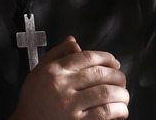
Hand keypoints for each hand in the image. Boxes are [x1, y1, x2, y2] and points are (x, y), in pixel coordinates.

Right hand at [9, 36, 128, 119]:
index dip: (106, 58)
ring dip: (121, 94)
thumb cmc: (32, 102)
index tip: (114, 62)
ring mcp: (69, 105)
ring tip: (123, 96)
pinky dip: (118, 110)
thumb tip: (73, 41)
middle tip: (121, 80)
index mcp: (53, 71)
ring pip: (106, 92)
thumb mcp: (37, 73)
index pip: (86, 57)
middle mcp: (61, 86)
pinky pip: (105, 113)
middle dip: (117, 76)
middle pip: (100, 73)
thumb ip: (55, 55)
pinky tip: (119, 110)